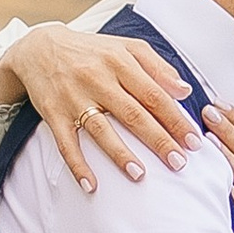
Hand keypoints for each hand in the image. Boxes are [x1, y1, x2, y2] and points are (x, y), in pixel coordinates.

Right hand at [3, 25, 198, 192]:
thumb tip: (184, 90)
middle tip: (179, 162)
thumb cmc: (92, 51)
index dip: (175, 118)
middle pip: (133, 113)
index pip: (154, 94)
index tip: (194, 140)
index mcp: (119, 62)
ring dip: (120, 154)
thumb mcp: (126, 47)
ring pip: (101, 129)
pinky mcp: (54, 114)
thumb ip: (157, 66)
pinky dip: (77, 165)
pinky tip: (91, 185)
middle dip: (158, 140)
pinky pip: (66, 143)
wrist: (40, 48)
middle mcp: (98, 80)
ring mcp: (75, 98)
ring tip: (140, 175)